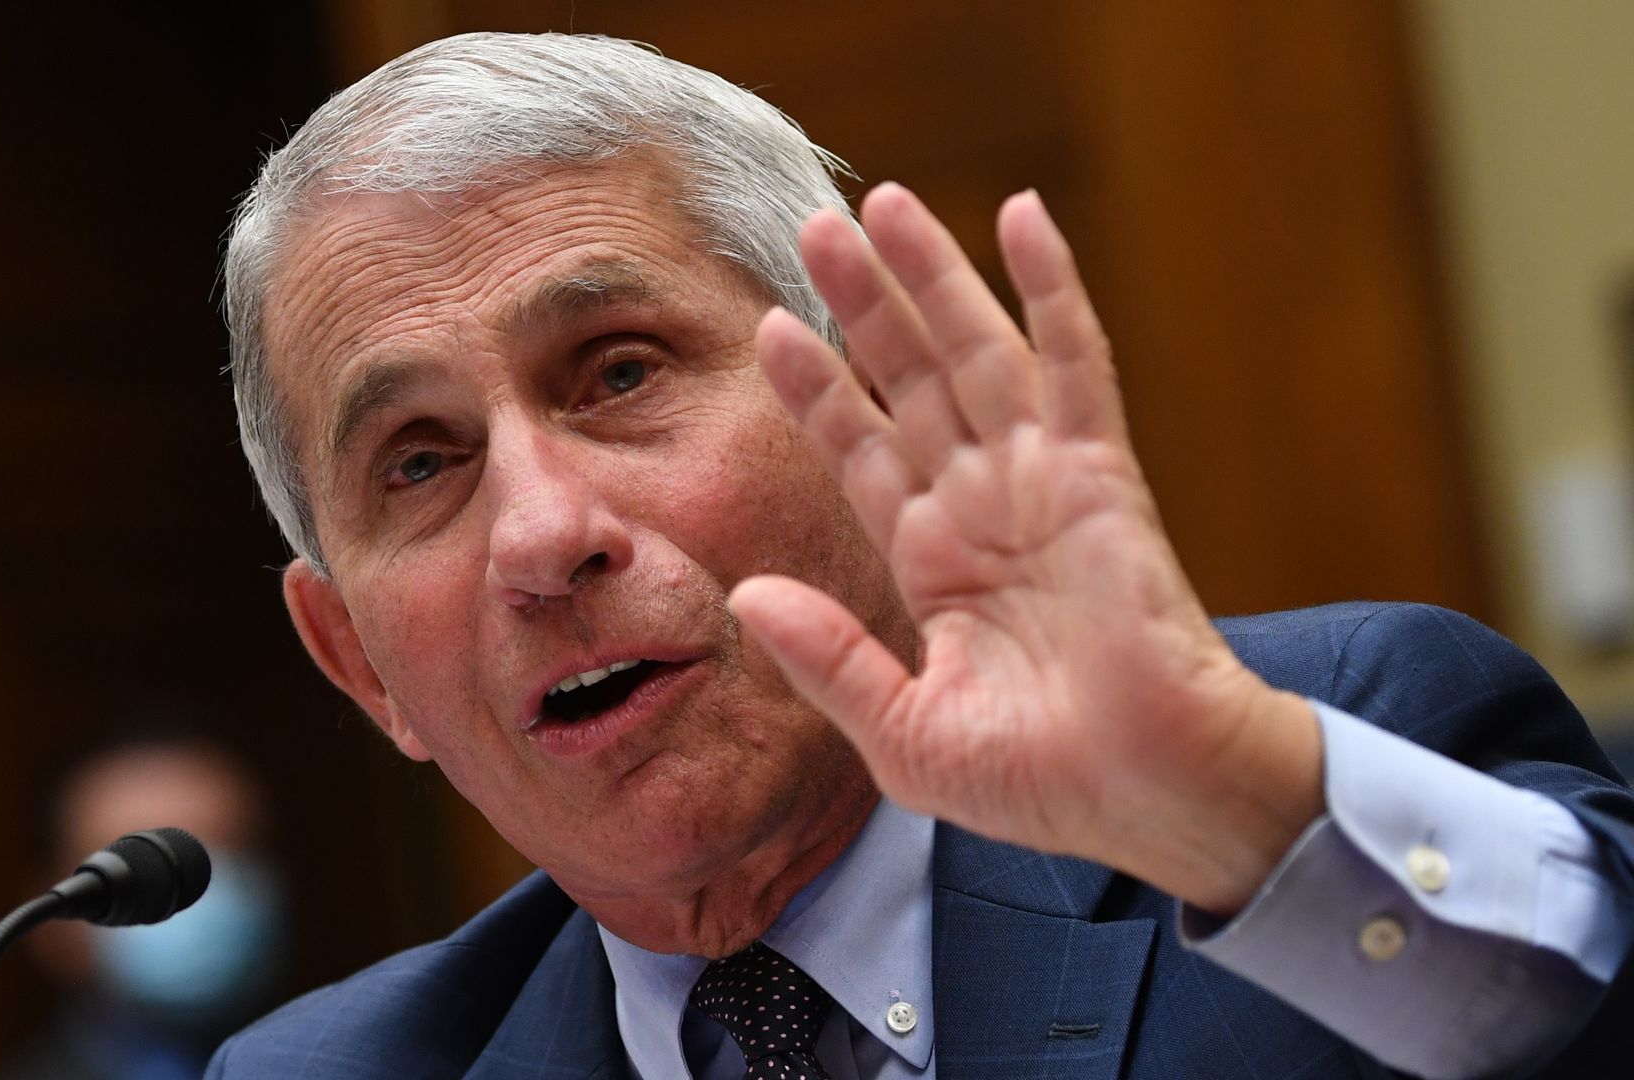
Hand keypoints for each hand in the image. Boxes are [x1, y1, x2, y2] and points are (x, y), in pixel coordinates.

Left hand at [728, 185, 1322, 913]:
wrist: (1152, 795)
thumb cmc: (1041, 782)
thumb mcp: (907, 735)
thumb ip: (830, 661)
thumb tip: (750, 593)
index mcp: (930, 560)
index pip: (859, 450)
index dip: (818, 389)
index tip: (768, 327)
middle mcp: (979, 505)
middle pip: (906, 378)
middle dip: (860, 302)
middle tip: (815, 222)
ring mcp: (1041, 481)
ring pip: (974, 351)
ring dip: (930, 276)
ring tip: (880, 202)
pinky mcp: (1102, 473)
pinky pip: (1074, 362)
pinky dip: (1050, 288)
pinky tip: (1022, 216)